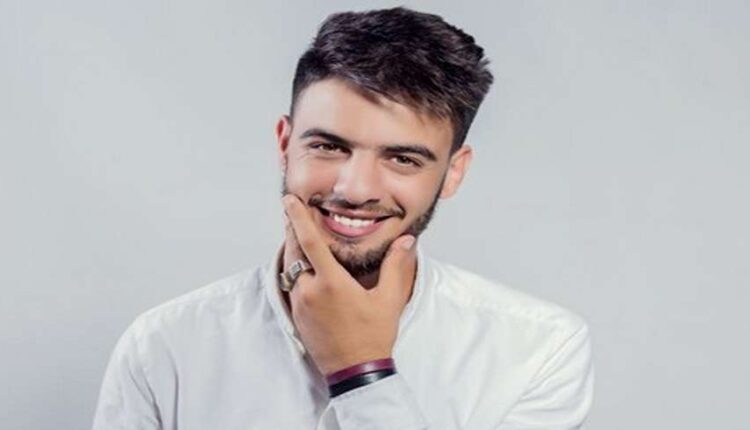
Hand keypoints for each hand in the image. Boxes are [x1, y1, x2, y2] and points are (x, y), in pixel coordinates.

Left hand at [281, 194, 416, 375]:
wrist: (355, 371)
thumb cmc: (373, 337)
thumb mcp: (388, 299)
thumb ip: (395, 266)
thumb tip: (406, 241)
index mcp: (331, 282)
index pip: (309, 241)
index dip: (298, 217)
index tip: (288, 200)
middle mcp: (310, 291)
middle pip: (294, 251)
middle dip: (292, 229)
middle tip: (292, 211)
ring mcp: (301, 305)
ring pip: (291, 269)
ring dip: (293, 250)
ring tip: (299, 236)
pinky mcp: (298, 316)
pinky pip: (292, 285)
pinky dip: (296, 271)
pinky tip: (306, 268)